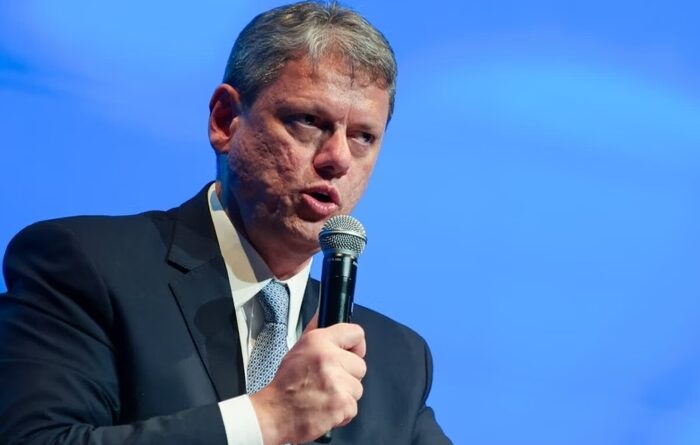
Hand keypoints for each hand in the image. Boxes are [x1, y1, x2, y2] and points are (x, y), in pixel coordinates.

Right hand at [249, 317, 366, 444]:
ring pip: (358, 388)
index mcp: (318, 341)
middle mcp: (329, 358)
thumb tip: (324, 310)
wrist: (273, 414)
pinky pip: (353, 407)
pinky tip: (325, 408)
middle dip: (348, 376)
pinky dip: (342, 413)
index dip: (356, 346)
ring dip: (344, 396)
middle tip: (328, 382)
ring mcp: (336, 381)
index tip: (351, 353)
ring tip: (324, 396)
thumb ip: (315, 330)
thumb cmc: (285, 385)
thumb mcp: (298, 349)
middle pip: (360, 365)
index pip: (356, 333)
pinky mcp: (341, 404)